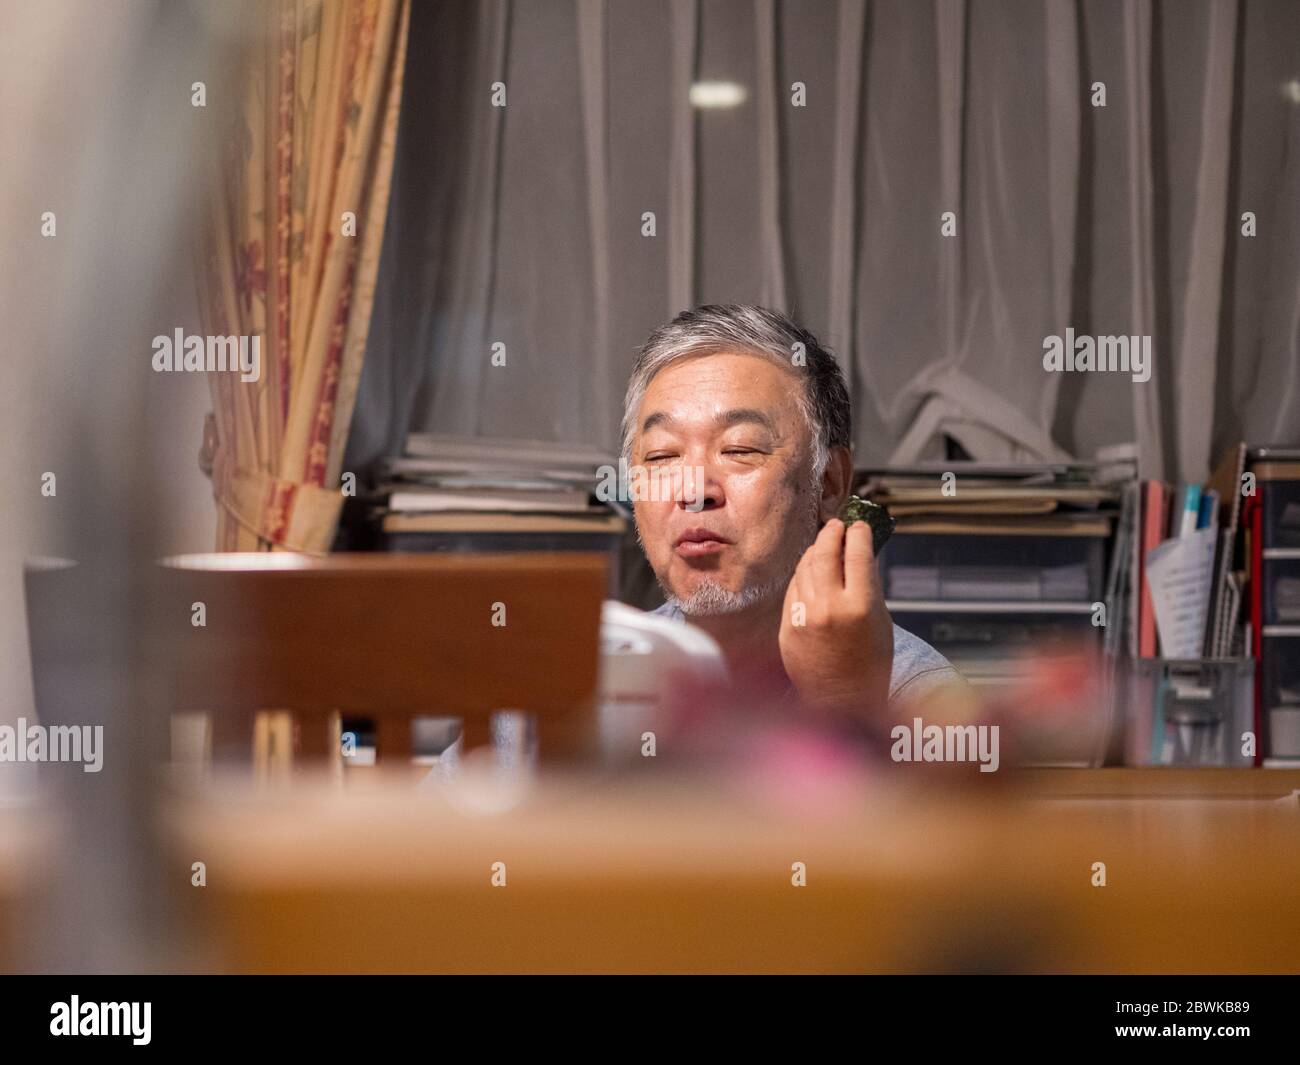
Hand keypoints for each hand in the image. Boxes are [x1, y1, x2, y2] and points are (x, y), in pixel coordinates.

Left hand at [778, 517, 893, 720]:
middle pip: (825, 553)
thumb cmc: (869, 661)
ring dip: (815, 551)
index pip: (857, 553)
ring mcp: (804, 616)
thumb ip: (868, 586)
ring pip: (805, 568)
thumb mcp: (880, 619)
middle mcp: (829, 607)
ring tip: (823, 545)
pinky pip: (794, 589)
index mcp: (860, 605)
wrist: (843, 699)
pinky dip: (803, 576)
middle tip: (837, 525)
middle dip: (832, 533)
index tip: (860, 526)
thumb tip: (859, 553)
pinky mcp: (787, 626)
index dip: (859, 533)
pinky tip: (810, 571)